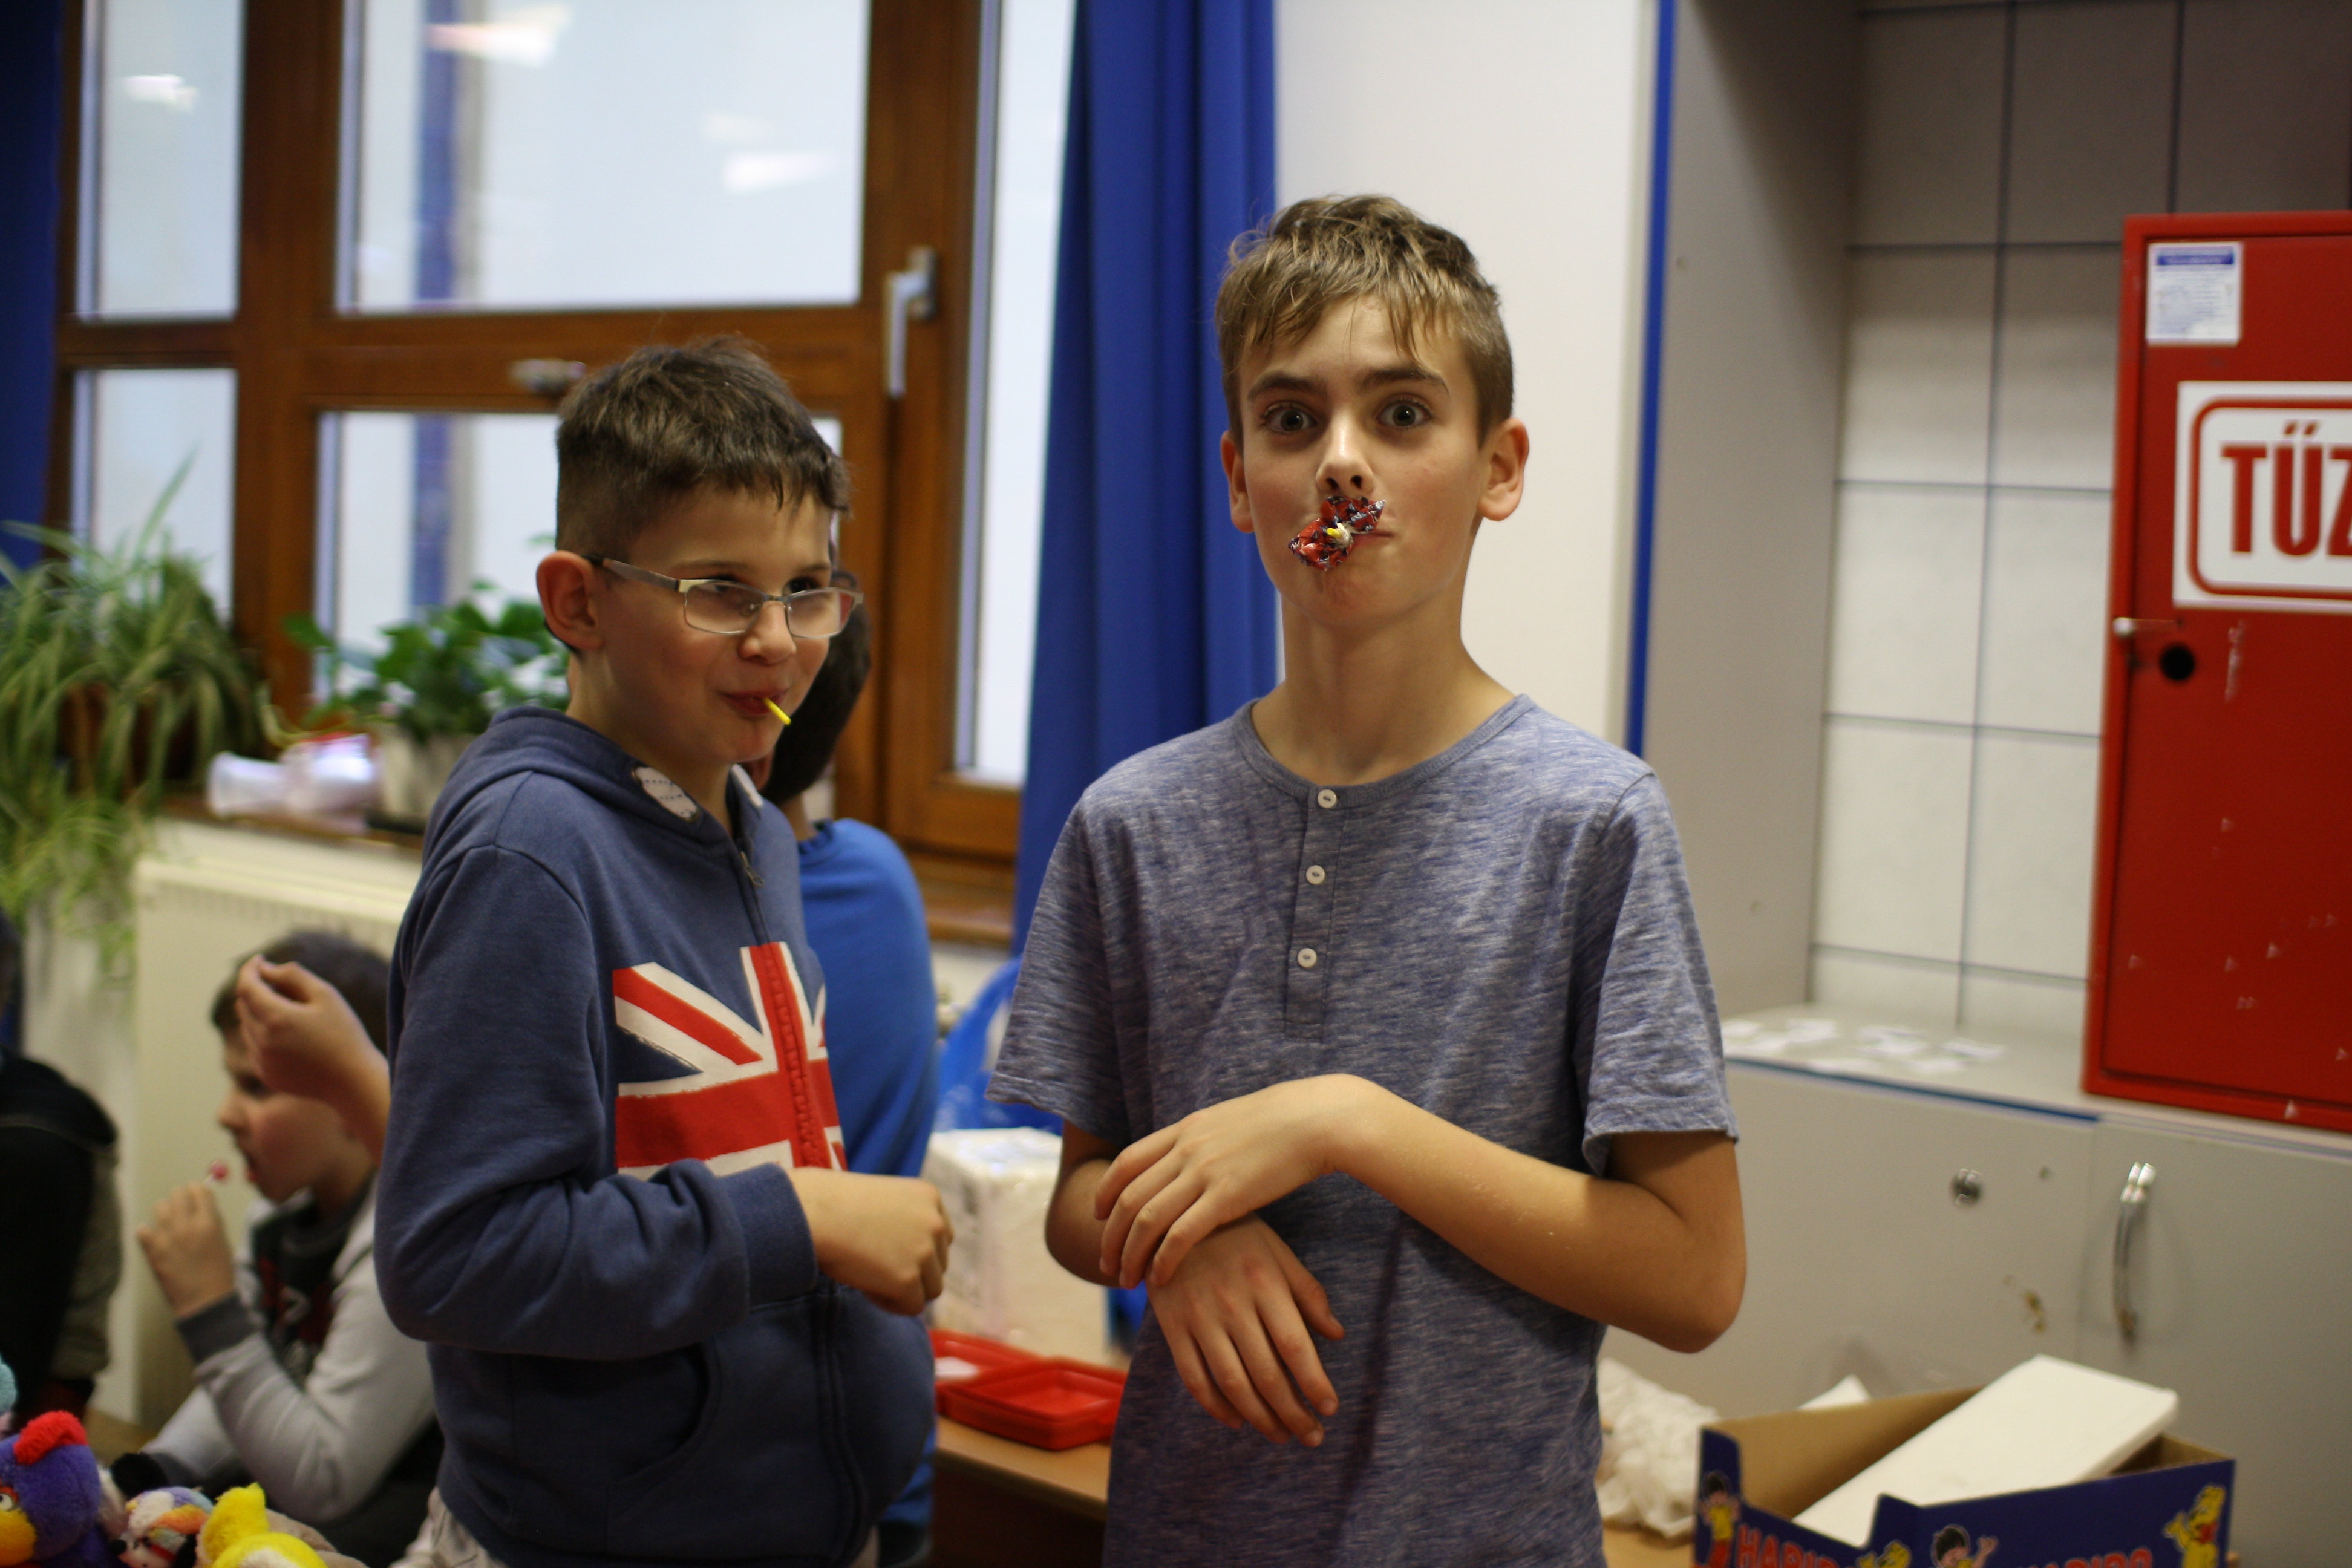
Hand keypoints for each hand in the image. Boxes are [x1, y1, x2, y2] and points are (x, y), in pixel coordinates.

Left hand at [136, 1183, 236, 1317]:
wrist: (204, 1300)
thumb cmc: (219, 1272)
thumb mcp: (222, 1240)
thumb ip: (211, 1220)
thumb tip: (201, 1205)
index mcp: (209, 1222)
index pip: (199, 1190)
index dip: (197, 1190)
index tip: (195, 1194)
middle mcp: (187, 1225)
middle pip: (178, 1194)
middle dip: (181, 1198)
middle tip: (182, 1207)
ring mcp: (167, 1237)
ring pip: (160, 1207)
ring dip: (165, 1212)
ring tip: (169, 1223)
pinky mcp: (152, 1250)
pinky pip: (142, 1229)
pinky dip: (148, 1232)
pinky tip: (155, 1238)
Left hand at [237, 956, 382, 1099]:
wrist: (354, 1081)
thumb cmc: (344, 1033)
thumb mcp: (325, 995)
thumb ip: (292, 975)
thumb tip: (265, 969)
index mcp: (276, 1018)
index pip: (246, 986)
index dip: (249, 969)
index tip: (259, 960)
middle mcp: (262, 1042)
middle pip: (244, 1005)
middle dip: (258, 991)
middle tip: (287, 988)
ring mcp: (262, 1062)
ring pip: (248, 1027)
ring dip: (261, 1014)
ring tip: (296, 1015)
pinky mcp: (267, 1075)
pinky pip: (256, 1048)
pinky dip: (266, 1036)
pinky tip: (295, 1039)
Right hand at [789, 1167, 953, 1315]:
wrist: (814, 1212)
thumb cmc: (832, 1204)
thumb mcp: (880, 1201)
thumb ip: (903, 1222)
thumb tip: (908, 1257)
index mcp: (929, 1196)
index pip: (942, 1236)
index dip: (917, 1250)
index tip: (889, 1252)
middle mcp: (935, 1222)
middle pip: (939, 1264)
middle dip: (912, 1271)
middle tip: (874, 1267)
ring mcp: (925, 1251)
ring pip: (931, 1288)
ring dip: (905, 1290)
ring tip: (870, 1278)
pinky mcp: (909, 1278)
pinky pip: (912, 1306)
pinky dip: (891, 1304)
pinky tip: (866, 1288)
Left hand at [1097, 1076, 1362, 1286]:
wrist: (1316, 1120)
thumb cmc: (1284, 1123)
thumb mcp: (1229, 1122)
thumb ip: (1203, 1141)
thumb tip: (1191, 1158)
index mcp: (1184, 1129)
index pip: (1126, 1162)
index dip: (1105, 1192)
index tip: (1098, 1216)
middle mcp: (1185, 1149)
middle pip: (1128, 1196)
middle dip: (1110, 1235)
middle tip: (1105, 1263)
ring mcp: (1203, 1172)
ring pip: (1146, 1219)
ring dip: (1129, 1254)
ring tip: (1125, 1280)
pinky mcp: (1226, 1197)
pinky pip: (1181, 1235)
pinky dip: (1163, 1259)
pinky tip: (1160, 1277)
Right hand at [1150, 1217, 1343, 1445]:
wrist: (1170, 1217)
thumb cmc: (1236, 1235)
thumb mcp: (1277, 1252)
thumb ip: (1307, 1293)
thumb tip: (1337, 1335)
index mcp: (1264, 1283)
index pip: (1294, 1345)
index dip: (1313, 1382)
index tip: (1330, 1409)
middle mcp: (1232, 1304)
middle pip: (1265, 1372)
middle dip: (1292, 1412)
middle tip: (1313, 1437)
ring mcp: (1199, 1318)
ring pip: (1232, 1382)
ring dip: (1260, 1417)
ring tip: (1282, 1435)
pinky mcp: (1172, 1327)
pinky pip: (1194, 1378)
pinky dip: (1216, 1406)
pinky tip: (1238, 1420)